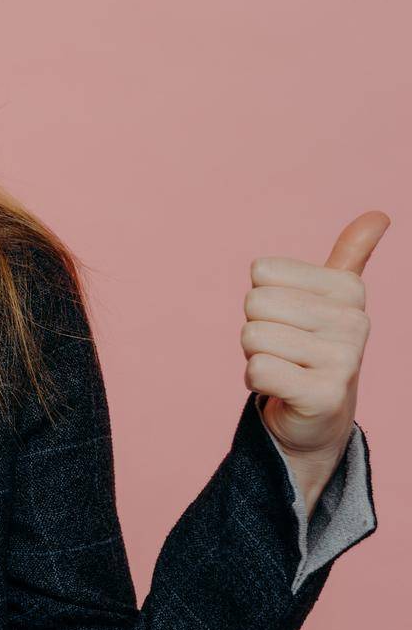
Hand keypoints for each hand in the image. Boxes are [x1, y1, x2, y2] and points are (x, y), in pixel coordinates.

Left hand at [242, 210, 389, 507]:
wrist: (319, 414)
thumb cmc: (312, 345)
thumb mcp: (330, 298)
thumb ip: (350, 255)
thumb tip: (378, 215)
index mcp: (349, 289)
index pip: (261, 271)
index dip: (263, 297)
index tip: (290, 320)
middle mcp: (354, 321)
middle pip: (253, 303)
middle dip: (257, 327)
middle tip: (284, 348)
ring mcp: (344, 360)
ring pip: (251, 336)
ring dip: (256, 355)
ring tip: (286, 366)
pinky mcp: (325, 395)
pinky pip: (256, 370)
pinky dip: (256, 381)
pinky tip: (283, 388)